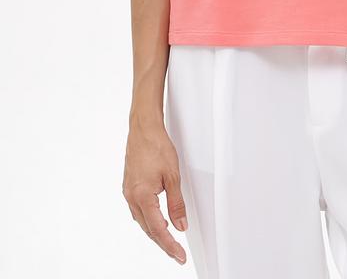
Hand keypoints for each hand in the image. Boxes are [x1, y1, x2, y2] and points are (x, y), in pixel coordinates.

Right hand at [122, 115, 188, 264]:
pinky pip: (138, 210)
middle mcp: (131, 197)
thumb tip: (181, 225)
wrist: (143, 129)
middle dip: (163, 242)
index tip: (179, 256)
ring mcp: (128, 192)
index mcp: (142, 196)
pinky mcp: (129, 186)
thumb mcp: (173, 176)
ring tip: (170, 240)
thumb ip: (176, 204)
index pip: (157, 229)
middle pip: (148, 228)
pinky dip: (149, 218)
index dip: (170, 245)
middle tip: (177, 253)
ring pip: (142, 220)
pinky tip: (157, 219)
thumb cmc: (156, 146)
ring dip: (155, 231)